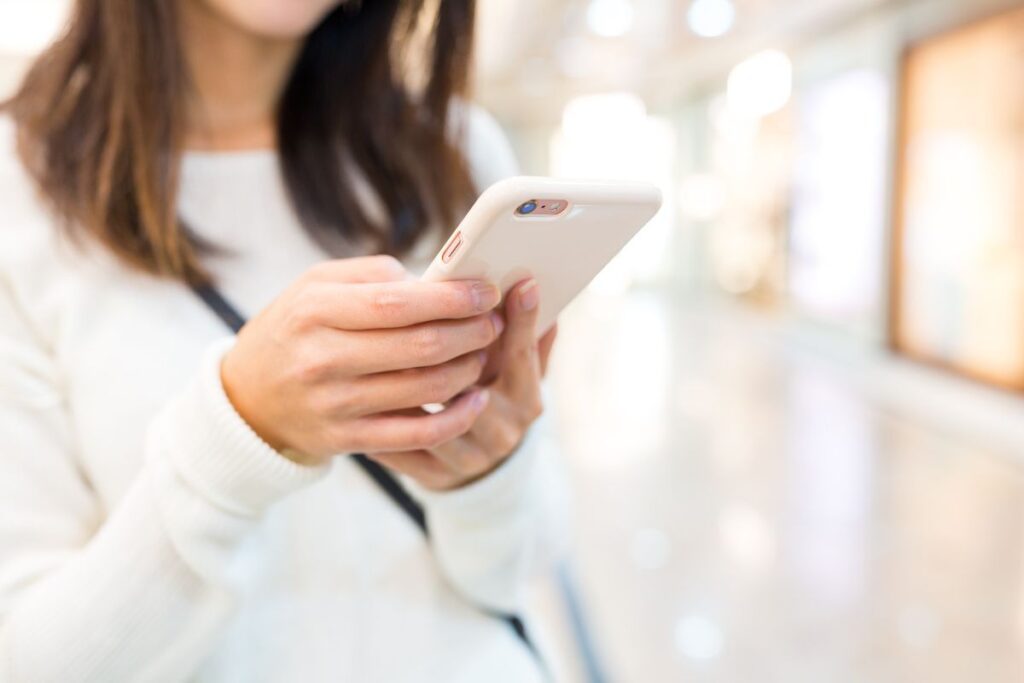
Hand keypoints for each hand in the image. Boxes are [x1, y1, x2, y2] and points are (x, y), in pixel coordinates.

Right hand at [221, 256, 502, 463]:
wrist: (248, 399)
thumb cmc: (294, 330)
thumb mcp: (313, 286)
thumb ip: (370, 275)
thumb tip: (431, 281)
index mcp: (316, 311)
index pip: (398, 303)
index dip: (451, 298)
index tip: (485, 291)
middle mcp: (323, 359)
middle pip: (420, 346)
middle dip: (470, 332)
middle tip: (490, 323)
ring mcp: (335, 405)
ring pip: (426, 389)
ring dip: (468, 370)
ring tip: (481, 353)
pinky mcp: (347, 440)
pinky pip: (416, 435)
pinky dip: (456, 418)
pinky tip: (475, 400)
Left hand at [368, 279, 557, 489]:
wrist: (483, 468)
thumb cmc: (496, 400)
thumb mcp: (516, 371)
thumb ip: (524, 335)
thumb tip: (532, 285)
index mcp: (526, 398)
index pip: (522, 355)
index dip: (521, 320)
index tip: (519, 283)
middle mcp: (503, 430)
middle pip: (474, 389)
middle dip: (445, 355)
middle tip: (417, 319)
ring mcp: (469, 458)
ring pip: (435, 422)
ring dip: (405, 390)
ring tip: (378, 361)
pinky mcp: (435, 476)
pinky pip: (404, 450)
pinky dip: (383, 424)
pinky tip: (362, 396)